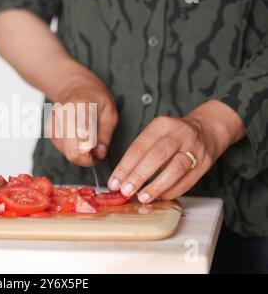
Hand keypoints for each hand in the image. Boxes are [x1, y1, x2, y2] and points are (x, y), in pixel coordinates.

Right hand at [47, 74, 117, 166]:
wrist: (73, 87)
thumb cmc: (94, 98)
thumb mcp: (109, 111)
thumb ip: (105, 134)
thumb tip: (100, 154)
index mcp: (80, 106)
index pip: (82, 133)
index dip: (90, 148)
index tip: (96, 152)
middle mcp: (62, 116)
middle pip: (72, 151)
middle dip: (87, 158)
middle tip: (97, 152)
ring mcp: (54, 124)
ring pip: (68, 153)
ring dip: (82, 154)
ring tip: (90, 141)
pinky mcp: (50, 132)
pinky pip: (64, 150)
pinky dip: (74, 149)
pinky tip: (79, 138)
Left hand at [107, 100, 245, 201]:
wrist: (207, 129)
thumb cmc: (174, 135)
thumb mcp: (156, 134)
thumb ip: (140, 154)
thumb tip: (122, 179)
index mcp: (161, 125)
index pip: (138, 147)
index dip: (125, 167)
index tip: (114, 182)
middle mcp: (178, 133)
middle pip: (156, 156)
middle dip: (138, 176)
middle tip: (125, 191)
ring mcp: (194, 147)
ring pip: (175, 168)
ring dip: (156, 186)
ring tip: (143, 197)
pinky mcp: (205, 162)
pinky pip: (188, 180)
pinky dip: (172, 191)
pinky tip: (160, 197)